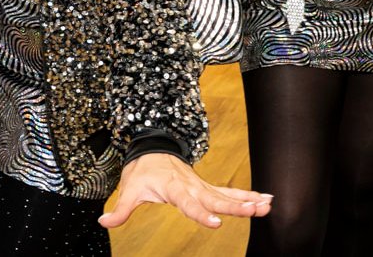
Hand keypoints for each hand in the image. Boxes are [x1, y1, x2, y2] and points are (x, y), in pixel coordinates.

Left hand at [98, 152, 272, 229]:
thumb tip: (104, 222)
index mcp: (174, 187)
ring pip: (227, 194)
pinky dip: (248, 195)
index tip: (217, 223)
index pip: (190, 203)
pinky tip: (266, 200)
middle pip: (216, 198)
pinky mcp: (206, 187)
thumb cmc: (142, 170)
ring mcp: (202, 186)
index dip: (202, 213)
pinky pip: (229, 192)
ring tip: (268, 205)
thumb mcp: (129, 188)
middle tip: (257, 210)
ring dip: (248, 200)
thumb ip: (121, 209)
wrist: (152, 149)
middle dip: (237, 206)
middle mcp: (192, 186)